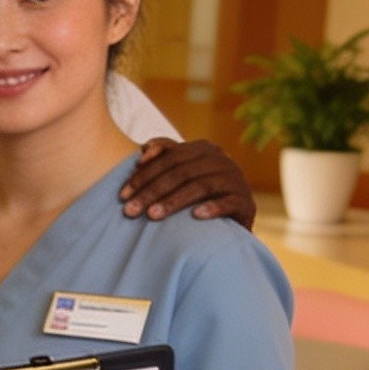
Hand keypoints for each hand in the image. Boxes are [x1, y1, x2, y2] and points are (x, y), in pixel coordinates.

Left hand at [121, 138, 257, 225]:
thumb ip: (162, 157)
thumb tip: (142, 149)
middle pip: (182, 172)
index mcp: (203, 150)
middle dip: (152, 191)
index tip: (122, 194)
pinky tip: (195, 217)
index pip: (169, 158)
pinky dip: (212, 207)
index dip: (144, 175)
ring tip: (152, 216)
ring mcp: (236, 180)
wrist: (231, 219)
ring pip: (201, 186)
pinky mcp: (246, 202)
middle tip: (130, 210)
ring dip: (174, 201)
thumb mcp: (179, 174)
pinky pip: (229, 202)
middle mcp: (222, 160)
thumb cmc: (196, 194)